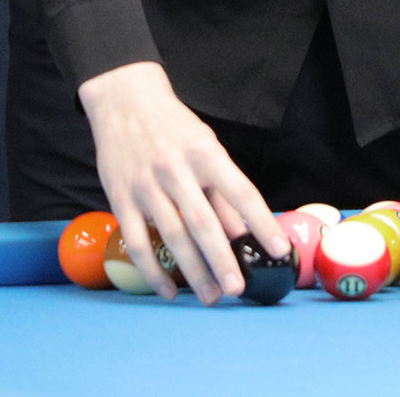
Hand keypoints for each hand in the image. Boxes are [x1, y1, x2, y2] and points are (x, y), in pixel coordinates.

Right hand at [77, 61, 285, 304]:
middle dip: (223, 260)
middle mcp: (177, 170)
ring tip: (211, 296)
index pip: (242, 193)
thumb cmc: (175, 128)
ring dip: (193, 271)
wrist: (126, 103)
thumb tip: (242, 232)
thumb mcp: (206, 146)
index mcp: (207, 154)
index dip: (262, 223)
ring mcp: (146, 186)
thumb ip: (221, 189)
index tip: (279, 249)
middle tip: (238, 289)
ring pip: (172, 236)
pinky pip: (137, 242)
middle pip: (204, 222)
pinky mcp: (120, 199)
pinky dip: (152, 270)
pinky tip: (168, 290)